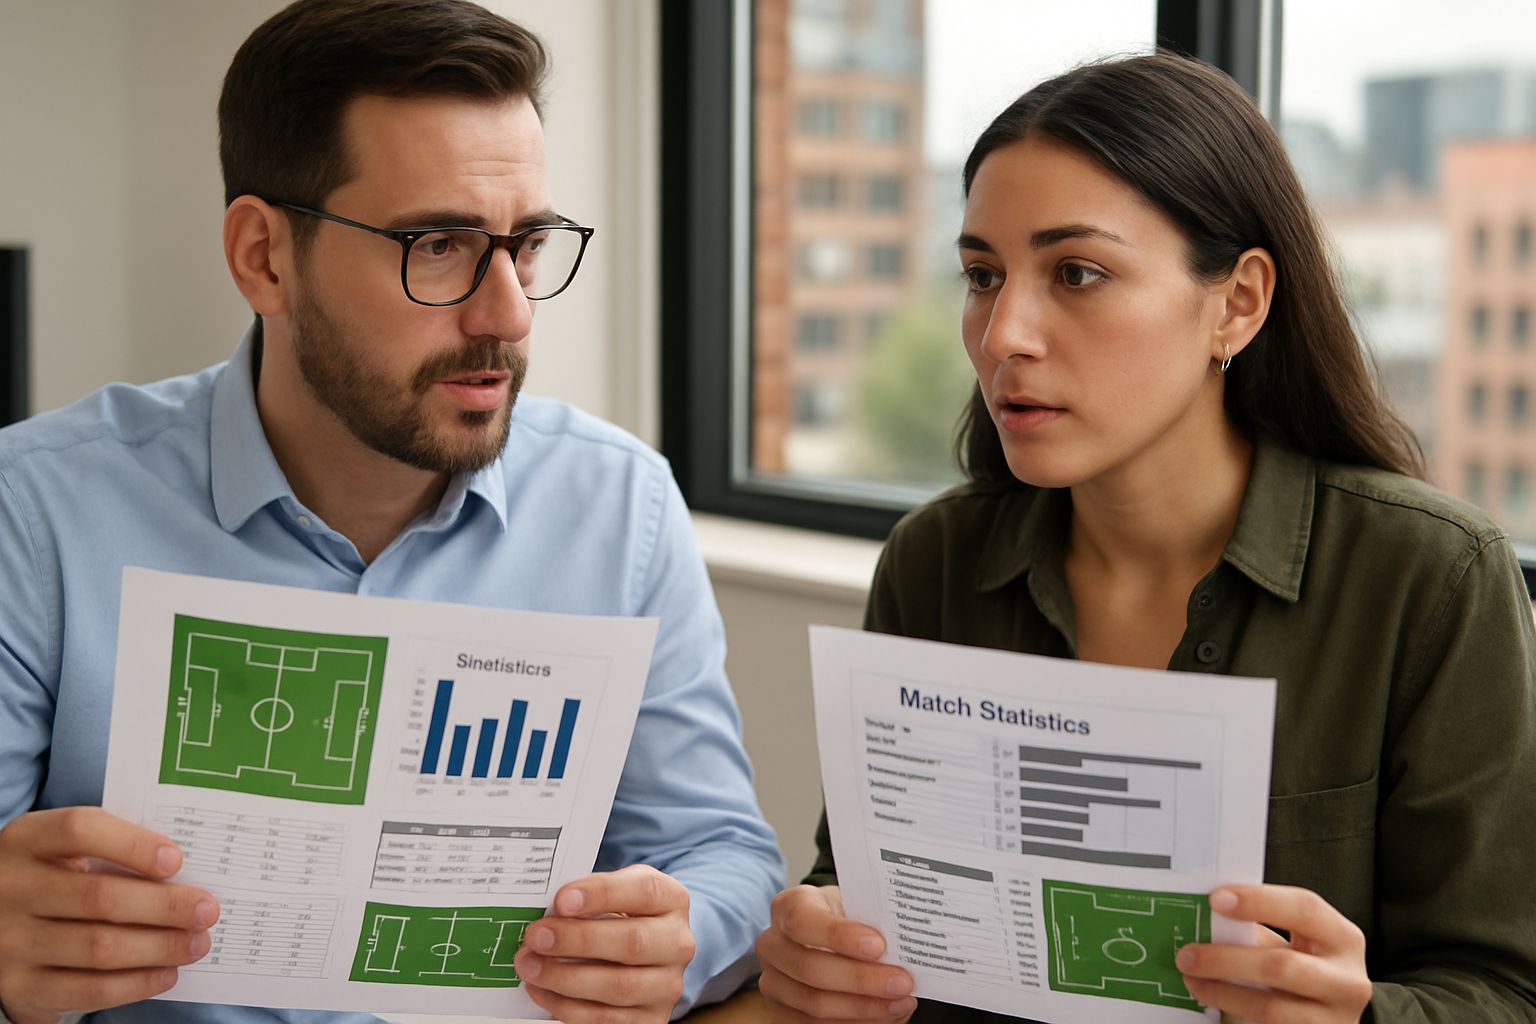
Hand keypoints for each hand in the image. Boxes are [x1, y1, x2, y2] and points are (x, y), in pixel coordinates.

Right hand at [0, 807, 219, 1023]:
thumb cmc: (53, 878)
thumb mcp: (64, 853)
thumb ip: (111, 852)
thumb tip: (188, 874)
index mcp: (26, 840)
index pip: (80, 830)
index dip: (132, 844)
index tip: (177, 860)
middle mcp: (12, 889)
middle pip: (99, 896)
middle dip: (165, 906)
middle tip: (207, 910)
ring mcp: (10, 942)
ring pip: (99, 947)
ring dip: (160, 946)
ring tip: (198, 943)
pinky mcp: (19, 987)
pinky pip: (87, 990)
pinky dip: (135, 983)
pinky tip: (167, 973)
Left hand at [513, 864, 695, 1023]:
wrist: (649, 953)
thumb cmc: (626, 915)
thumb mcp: (618, 890)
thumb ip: (591, 892)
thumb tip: (549, 908)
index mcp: (672, 900)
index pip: (644, 891)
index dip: (602, 895)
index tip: (561, 900)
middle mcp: (677, 943)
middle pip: (633, 942)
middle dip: (578, 940)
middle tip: (536, 936)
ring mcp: (667, 985)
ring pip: (619, 986)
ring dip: (565, 977)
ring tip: (530, 966)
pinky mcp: (650, 1019)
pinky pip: (607, 1019)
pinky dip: (567, 1006)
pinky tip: (541, 990)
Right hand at [756, 885, 915, 1023]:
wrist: (830, 938)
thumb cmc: (847, 920)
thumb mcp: (856, 906)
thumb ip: (871, 919)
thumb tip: (904, 944)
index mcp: (789, 907)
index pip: (803, 921)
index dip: (839, 936)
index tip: (878, 946)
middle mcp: (772, 944)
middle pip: (810, 969)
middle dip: (861, 979)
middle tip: (902, 982)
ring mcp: (773, 982)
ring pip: (814, 1004)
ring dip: (864, 1007)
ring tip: (900, 1002)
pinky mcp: (780, 1013)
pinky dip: (855, 1023)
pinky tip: (884, 1015)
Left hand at [1177, 885, 1371, 1022]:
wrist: (1335, 1016)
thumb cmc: (1309, 969)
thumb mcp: (1296, 945)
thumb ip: (1258, 931)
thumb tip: (1206, 920)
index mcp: (1342, 938)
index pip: (1304, 909)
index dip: (1259, 901)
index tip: (1217, 898)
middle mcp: (1347, 980)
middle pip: (1281, 965)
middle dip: (1226, 959)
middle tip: (1187, 954)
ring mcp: (1334, 1019)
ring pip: (1270, 1007)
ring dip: (1222, 993)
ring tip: (1192, 981)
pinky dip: (1233, 1013)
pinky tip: (1212, 1002)